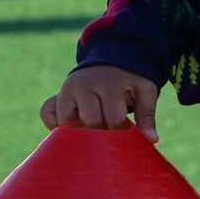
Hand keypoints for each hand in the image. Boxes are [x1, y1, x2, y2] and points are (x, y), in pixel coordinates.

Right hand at [40, 65, 161, 141]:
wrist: (111, 58)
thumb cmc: (130, 79)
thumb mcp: (144, 91)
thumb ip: (147, 114)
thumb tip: (151, 140)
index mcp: (108, 83)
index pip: (113, 119)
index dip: (121, 131)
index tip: (126, 129)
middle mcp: (84, 84)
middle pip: (90, 121)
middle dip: (102, 132)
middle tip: (109, 130)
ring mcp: (67, 89)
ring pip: (66, 122)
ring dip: (79, 132)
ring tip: (93, 130)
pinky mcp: (56, 95)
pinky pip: (47, 114)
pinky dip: (55, 125)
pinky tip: (72, 128)